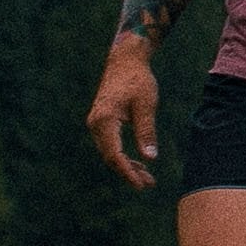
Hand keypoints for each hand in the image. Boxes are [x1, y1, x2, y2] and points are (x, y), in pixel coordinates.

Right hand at [86, 37, 161, 189]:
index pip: (114, 155)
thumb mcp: (146, 106)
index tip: (141, 185)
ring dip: (127, 166)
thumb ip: (146, 132)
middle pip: (110, 157)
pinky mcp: (101, 122)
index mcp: (104, 120)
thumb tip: (150, 158)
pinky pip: (110, 145)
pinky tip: (139, 163)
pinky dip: (124, 155)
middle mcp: (95, 124)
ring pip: (110, 152)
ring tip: (147, 178)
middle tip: (149, 185)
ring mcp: (96, 123)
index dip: (128, 172)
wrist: (125, 60)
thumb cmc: (138, 80)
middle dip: (129, 172)